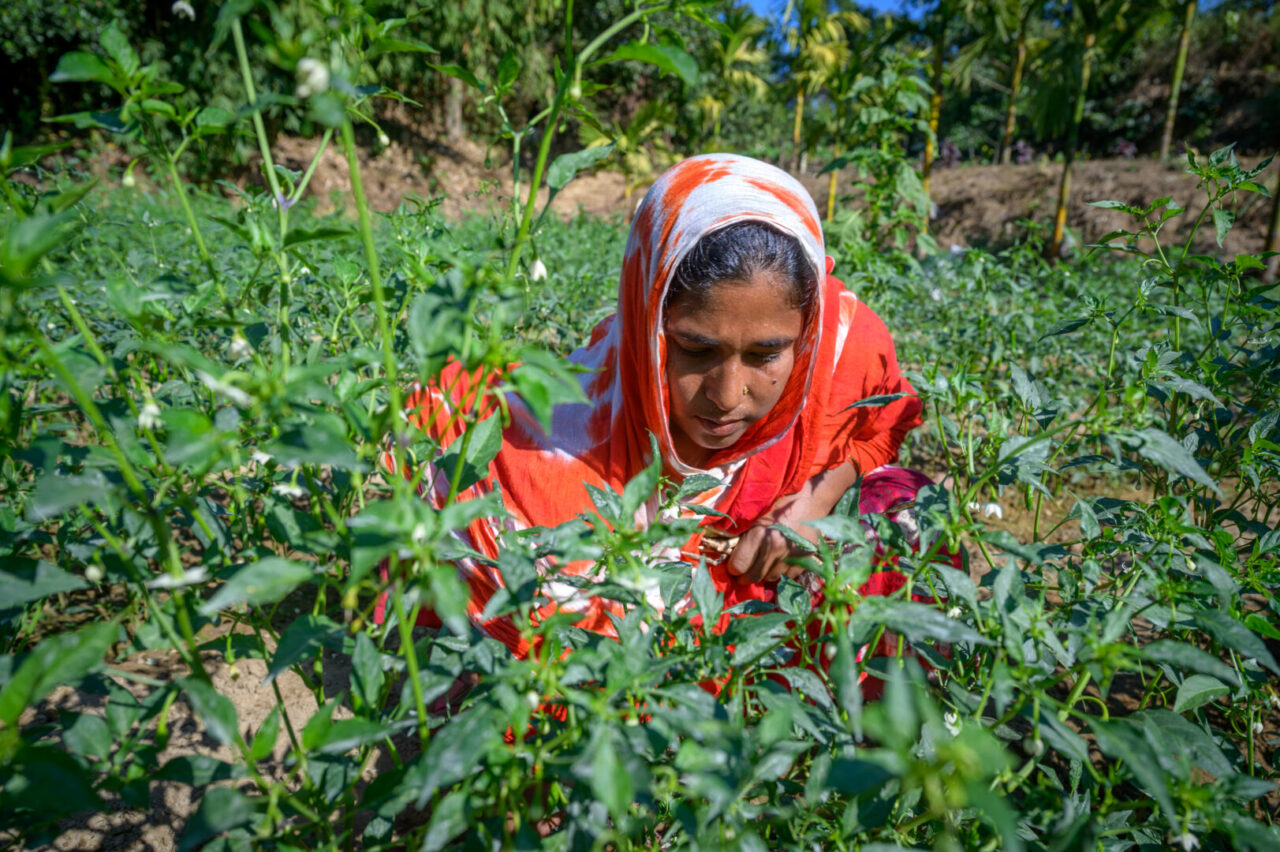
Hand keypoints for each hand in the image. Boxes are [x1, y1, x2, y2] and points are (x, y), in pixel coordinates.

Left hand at [724, 461, 859, 584]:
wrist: (813, 497)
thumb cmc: (781, 499)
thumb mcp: (756, 512)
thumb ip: (743, 534)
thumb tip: (731, 552)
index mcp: (761, 535)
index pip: (739, 565)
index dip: (733, 567)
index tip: (733, 566)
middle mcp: (776, 549)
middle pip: (754, 576)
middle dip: (745, 576)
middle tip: (742, 572)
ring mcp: (792, 556)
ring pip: (770, 578)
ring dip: (763, 574)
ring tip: (760, 565)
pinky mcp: (806, 560)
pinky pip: (788, 575)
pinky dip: (781, 571)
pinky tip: (778, 561)